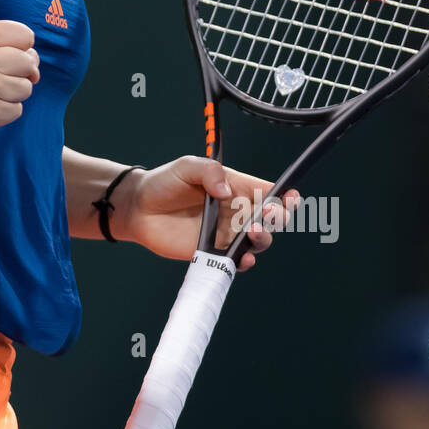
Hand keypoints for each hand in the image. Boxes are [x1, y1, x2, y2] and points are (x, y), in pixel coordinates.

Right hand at [0, 20, 39, 140]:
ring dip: (12, 94)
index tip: (4, 57)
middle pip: (29, 63)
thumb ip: (9, 46)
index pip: (26, 36)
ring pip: (25, 88)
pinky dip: (5, 111)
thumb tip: (36, 71)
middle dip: (19, 73)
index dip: (20, 49)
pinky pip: (16, 110)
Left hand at [118, 156, 299, 270]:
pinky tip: (243, 257)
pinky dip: (244, 261)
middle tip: (266, 212)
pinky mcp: (213, 252)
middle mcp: (237, 212)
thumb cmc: (164, 183)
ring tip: (251, 231)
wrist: (138, 208)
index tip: (290, 196)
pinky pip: (235, 260)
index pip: (269, 191)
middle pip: (271, 218)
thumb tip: (227, 191)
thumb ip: (209, 172)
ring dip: (262, 237)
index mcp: (237, 188)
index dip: (285, 196)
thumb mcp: (186, 167)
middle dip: (277, 217)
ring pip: (258, 241)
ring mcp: (227, 234)